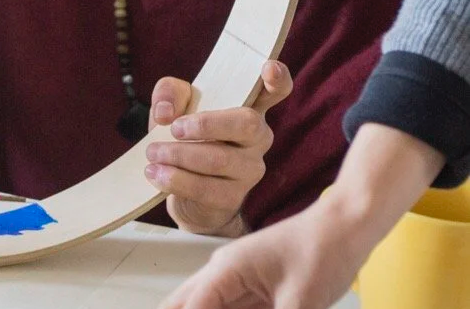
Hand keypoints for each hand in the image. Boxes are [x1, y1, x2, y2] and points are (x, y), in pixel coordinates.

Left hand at [145, 61, 292, 235]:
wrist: (185, 190)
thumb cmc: (186, 137)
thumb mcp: (173, 108)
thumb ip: (169, 95)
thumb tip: (166, 112)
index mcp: (248, 109)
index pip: (275, 92)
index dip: (277, 80)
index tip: (268, 68)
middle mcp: (258, 138)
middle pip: (246, 123)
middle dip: (205, 124)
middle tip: (173, 129)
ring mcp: (250, 169)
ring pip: (220, 158)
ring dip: (179, 155)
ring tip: (153, 154)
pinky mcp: (233, 197)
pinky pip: (206, 189)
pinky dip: (175, 179)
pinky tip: (155, 174)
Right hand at [159, 198, 365, 308]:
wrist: (346, 228)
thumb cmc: (323, 253)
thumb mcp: (300, 303)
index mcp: (226, 271)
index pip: (190, 308)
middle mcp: (223, 273)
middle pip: (183, 304)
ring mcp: (237, 280)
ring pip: (204, 306)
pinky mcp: (254, 288)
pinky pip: (229, 308)